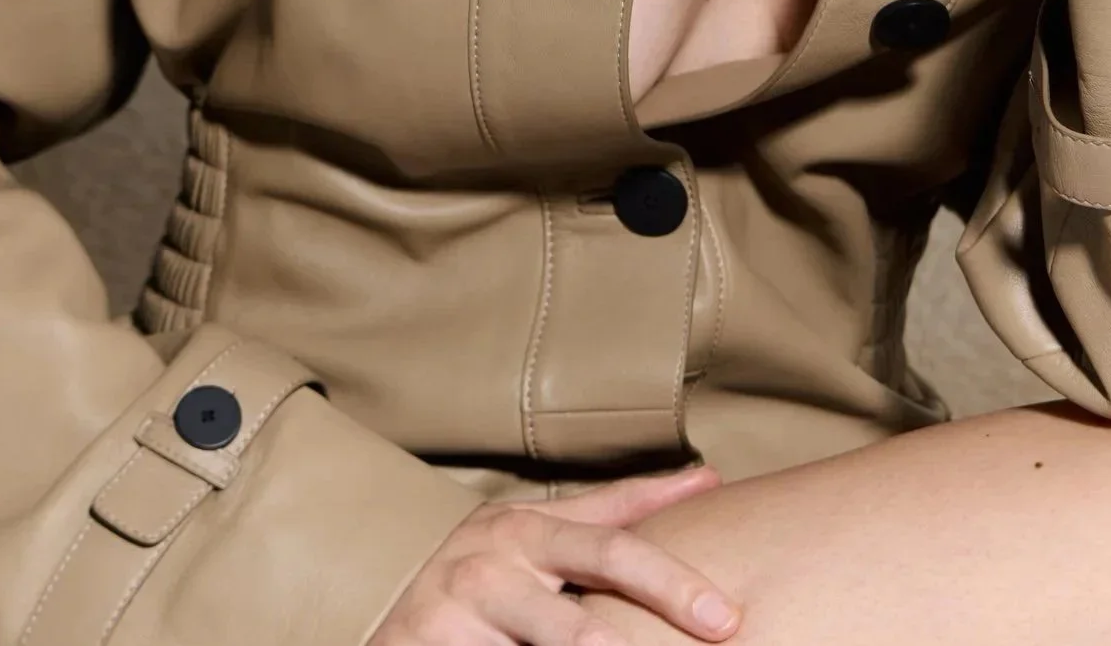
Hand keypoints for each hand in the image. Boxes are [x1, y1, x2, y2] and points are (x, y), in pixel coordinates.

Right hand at [370, 462, 740, 645]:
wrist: (388, 632)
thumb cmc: (478, 587)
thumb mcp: (530, 547)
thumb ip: (605, 521)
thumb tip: (706, 481)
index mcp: (531, 524)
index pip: (615, 515)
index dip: (671, 504)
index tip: (722, 510)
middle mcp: (504, 548)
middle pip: (605, 558)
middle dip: (669, 586)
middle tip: (723, 621)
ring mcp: (473, 594)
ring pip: (565, 629)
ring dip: (608, 644)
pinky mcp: (441, 640)